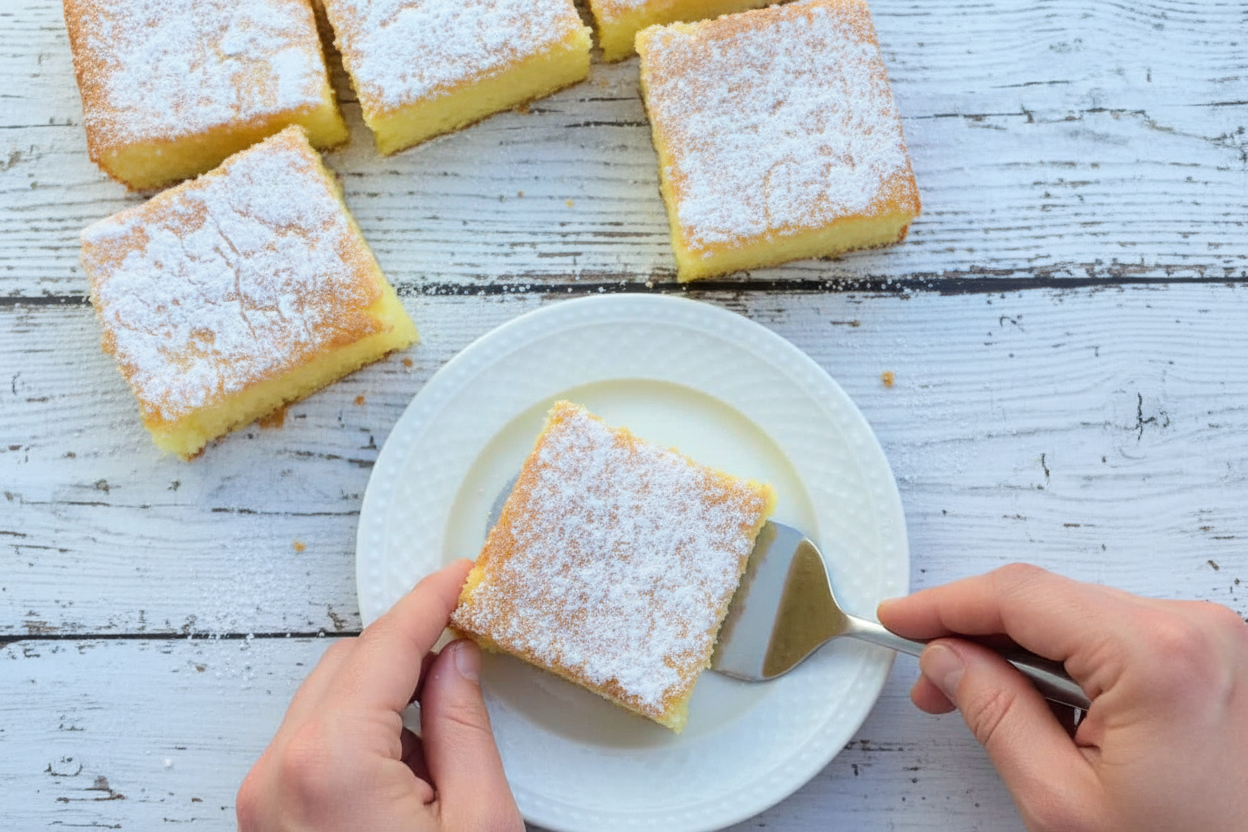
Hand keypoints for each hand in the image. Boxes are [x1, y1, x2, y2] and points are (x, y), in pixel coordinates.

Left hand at [236, 560, 522, 831]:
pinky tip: (407, 777)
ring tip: (440, 748)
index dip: (430, 601)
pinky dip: (359, 738)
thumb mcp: (478, 821)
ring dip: (384, 699)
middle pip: (348, 664)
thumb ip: (464, 728)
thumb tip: (455, 661)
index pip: (386, 646)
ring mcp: (265, 798)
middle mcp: (281, 772)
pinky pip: (311, 747)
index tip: (461, 576)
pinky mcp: (268, 820)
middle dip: (408, 651)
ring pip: (327, 701)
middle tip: (465, 652)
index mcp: (333, 762)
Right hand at [877, 563, 1247, 831]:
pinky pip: (1120, 635)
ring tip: (984, 700)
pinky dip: (1072, 659)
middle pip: (1051, 601)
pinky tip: (1042, 699)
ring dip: (1024, 649)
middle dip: (979, 634)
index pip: (1020, 596)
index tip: (900, 619)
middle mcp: (1194, 628)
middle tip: (931, 679)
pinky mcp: (1219, 658)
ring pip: (1082, 616)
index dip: (945, 604)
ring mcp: (1214, 640)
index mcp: (1156, 655)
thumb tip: (949, 658)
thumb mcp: (1064, 801)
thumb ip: (996, 715)